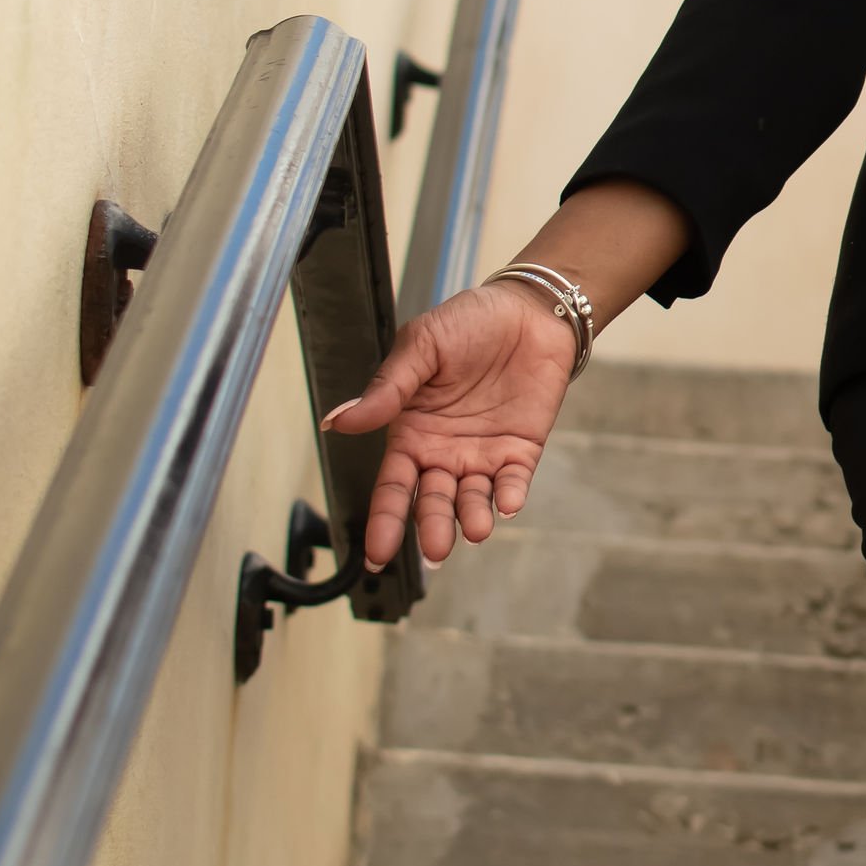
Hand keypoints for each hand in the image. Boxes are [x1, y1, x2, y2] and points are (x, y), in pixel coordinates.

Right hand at [324, 280, 576, 568]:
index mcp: (411, 432)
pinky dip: (510, 494)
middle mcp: (443, 452)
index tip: (377, 554)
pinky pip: (513, 481)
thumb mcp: (419, 348)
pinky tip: (507, 504)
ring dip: (472, 517)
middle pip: (432, 501)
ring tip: (475, 529)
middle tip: (434, 549)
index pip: (394, 486)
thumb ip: (385, 390)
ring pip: (472, 499)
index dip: (385, 519)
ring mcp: (482, 454)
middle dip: (432, 527)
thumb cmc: (468, 323)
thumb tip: (337, 420)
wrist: (527, 310)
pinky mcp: (520, 450)